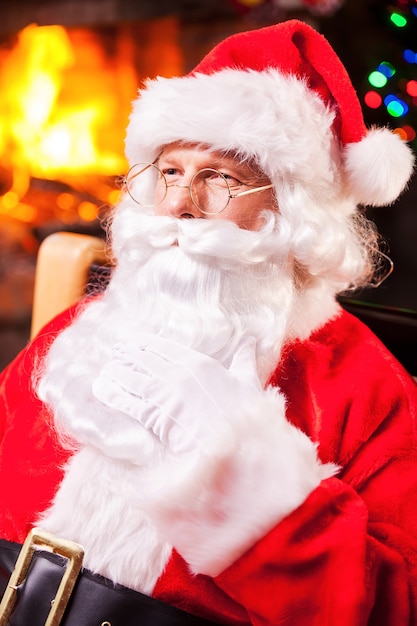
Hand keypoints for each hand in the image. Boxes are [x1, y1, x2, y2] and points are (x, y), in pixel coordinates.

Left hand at [92, 333, 261, 453]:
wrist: (238, 444)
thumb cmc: (247, 414)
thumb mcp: (248, 381)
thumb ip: (244, 359)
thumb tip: (251, 341)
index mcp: (198, 363)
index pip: (164, 348)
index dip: (146, 343)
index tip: (135, 341)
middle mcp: (177, 375)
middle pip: (144, 360)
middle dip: (127, 354)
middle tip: (115, 351)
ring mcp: (164, 396)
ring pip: (132, 378)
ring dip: (116, 373)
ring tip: (106, 369)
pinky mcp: (155, 418)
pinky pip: (128, 403)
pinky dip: (112, 395)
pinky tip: (102, 389)